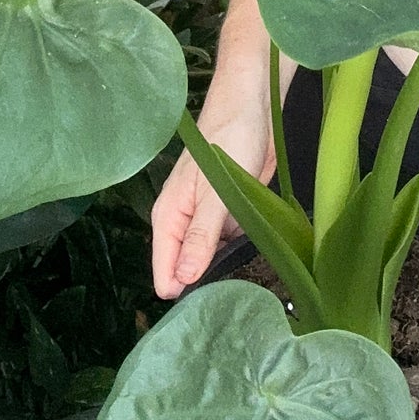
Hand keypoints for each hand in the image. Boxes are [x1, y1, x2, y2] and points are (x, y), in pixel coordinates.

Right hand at [150, 76, 274, 300]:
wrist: (254, 107)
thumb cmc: (230, 139)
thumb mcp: (215, 193)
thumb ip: (200, 236)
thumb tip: (183, 279)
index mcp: (170, 216)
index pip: (164, 269)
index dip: (178, 291)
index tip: (200, 313)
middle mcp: (185, 221)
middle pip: (185, 268)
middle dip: (202, 283)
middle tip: (223, 304)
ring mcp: (208, 218)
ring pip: (210, 258)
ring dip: (223, 266)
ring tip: (240, 282)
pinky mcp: (230, 213)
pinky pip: (230, 242)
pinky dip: (239, 247)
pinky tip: (252, 251)